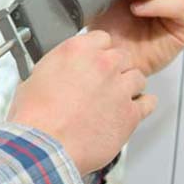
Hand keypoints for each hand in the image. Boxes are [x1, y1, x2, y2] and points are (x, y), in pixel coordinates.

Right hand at [6, 30, 154, 174]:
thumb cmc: (35, 117)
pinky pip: (148, 103)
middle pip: (121, 56)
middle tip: (101, 82)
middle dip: (113, 68)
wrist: (45, 146)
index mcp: (78, 50)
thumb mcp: (34, 79)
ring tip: (115, 98)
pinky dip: (143, 105)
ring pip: (137, 77)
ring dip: (128, 86)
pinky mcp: (131, 114)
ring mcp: (120, 89)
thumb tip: (57, 73)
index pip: (101, 38)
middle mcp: (103, 65)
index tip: (93, 60)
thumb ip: (55, 69)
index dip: (97, 51)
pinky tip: (133, 109)